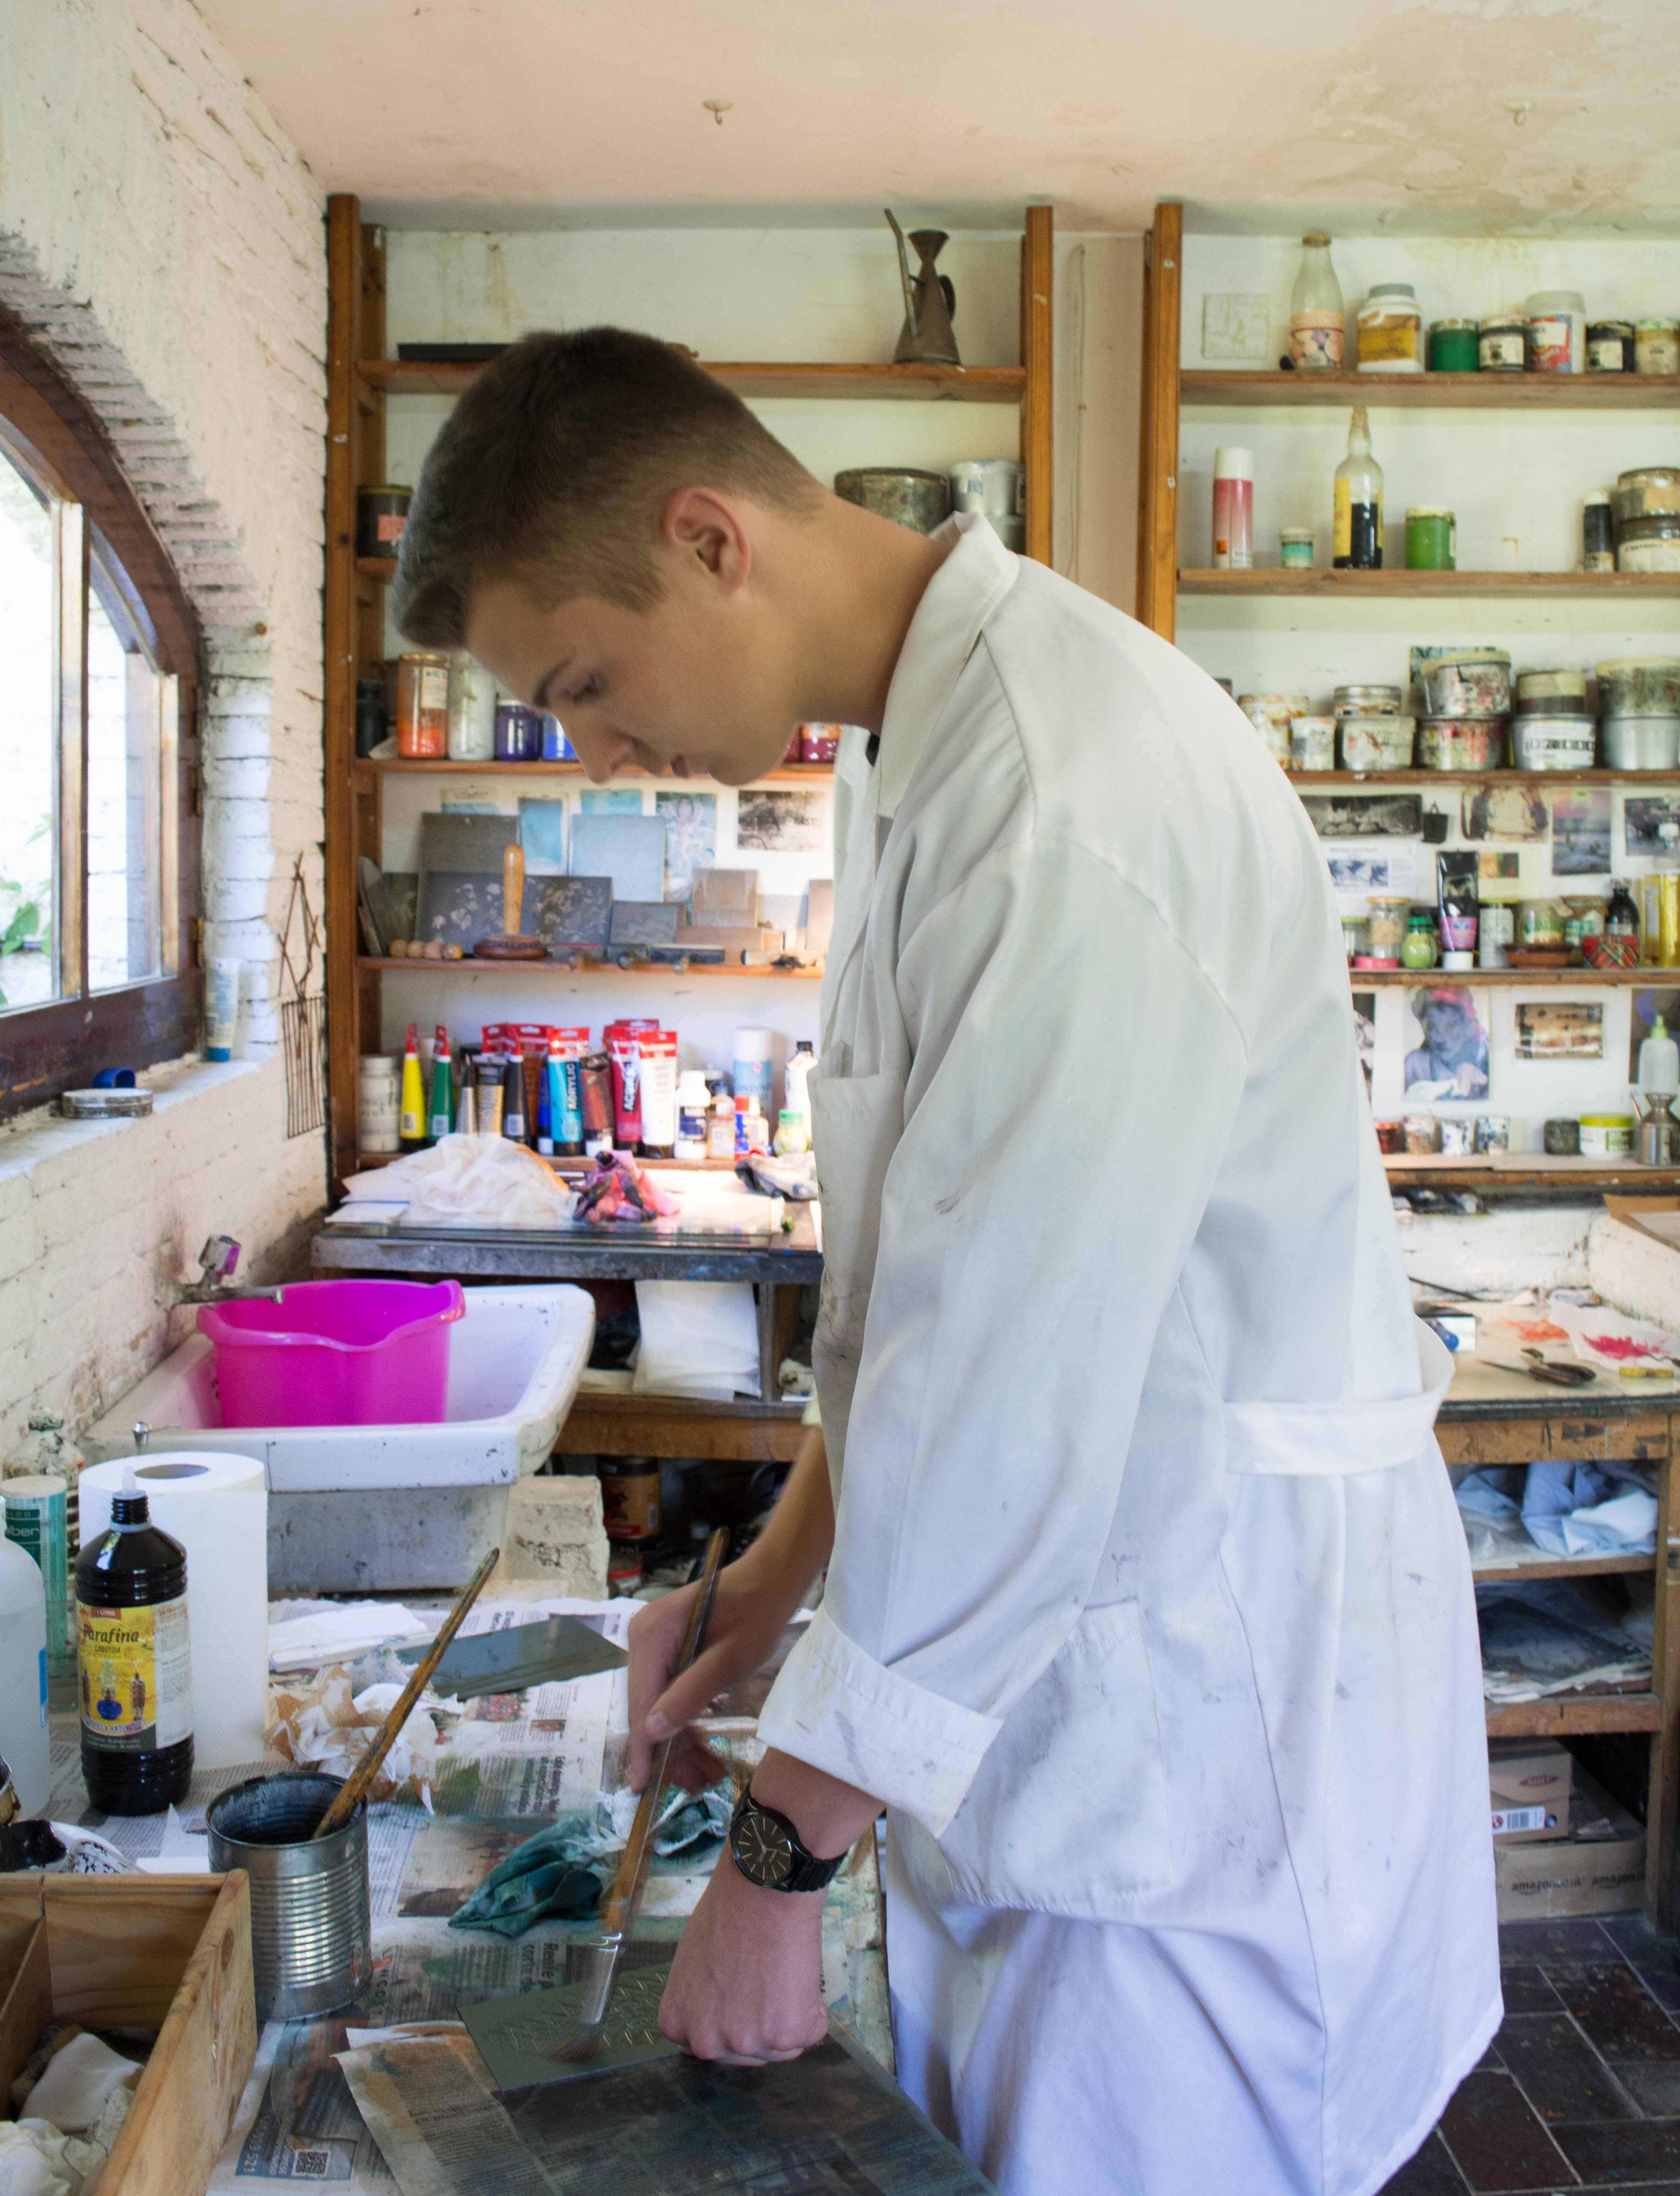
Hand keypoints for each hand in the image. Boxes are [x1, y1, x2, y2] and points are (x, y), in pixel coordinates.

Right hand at [626, 1557, 802, 1794]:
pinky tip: (702, 1749)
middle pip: (647, 1707)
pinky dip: (685, 1720)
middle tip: (698, 1785)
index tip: (642, 1788)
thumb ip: (689, 1694)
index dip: (642, 1748)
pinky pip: (668, 1693)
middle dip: (670, 1749)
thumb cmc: (756, 1616)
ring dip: (680, 1740)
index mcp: (651, 1635)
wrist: (770, 1582)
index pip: (641, 1701)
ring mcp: (653, 1645)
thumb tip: (651, 1733)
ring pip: (658, 1706)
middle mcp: (643, 1639)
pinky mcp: (666, 1652)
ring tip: (707, 1775)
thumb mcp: (729, 1661)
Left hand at [657, 1847, 827, 2064]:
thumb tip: (713, 2011)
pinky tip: (799, 1973)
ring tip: (781, 1970)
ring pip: (780, 2047)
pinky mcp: (785, 2037)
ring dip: (788, 2015)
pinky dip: (813, 2007)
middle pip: (745, 2051)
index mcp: (677, 2024)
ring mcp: (746, 2044)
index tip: (743, 1993)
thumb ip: (697, 1999)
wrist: (762, 1891)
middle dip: (760, 2022)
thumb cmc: (728, 1913)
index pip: (710, 2043)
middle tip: (765, 1979)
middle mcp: (707, 2043)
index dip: (733, 2017)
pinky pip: (810, 2032)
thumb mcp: (691, 1962)